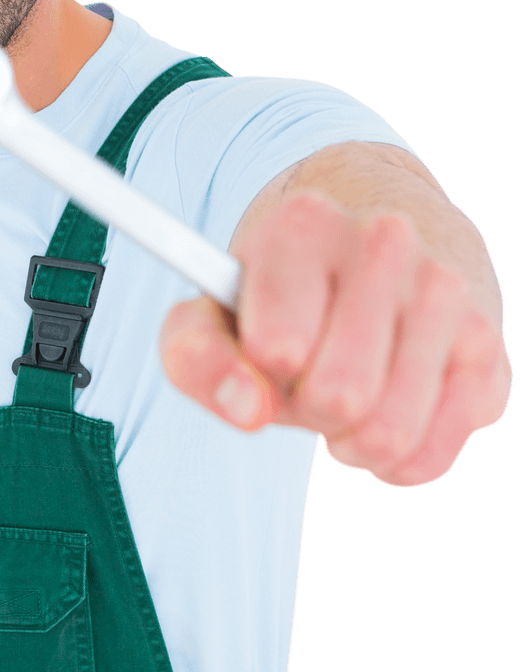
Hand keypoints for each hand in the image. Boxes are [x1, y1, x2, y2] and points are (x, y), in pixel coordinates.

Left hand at [160, 191, 511, 485]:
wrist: (376, 237)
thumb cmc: (285, 287)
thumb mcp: (217, 306)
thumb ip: (197, 356)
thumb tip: (248, 411)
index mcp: (305, 225)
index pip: (275, 347)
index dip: (257, 370)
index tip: (268, 346)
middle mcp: (385, 243)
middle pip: (337, 396)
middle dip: (308, 409)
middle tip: (308, 374)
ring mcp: (445, 291)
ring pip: (388, 434)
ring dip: (350, 441)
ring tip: (345, 392)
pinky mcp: (486, 346)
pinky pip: (430, 457)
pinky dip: (396, 459)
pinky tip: (386, 410)